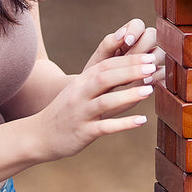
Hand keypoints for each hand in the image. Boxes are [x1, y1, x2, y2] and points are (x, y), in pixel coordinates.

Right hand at [37, 50, 156, 160]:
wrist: (39, 135)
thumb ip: (101, 80)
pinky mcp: (83, 132)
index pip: (106, 65)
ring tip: (150, 90)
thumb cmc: (67, 111)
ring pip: (105, 101)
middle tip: (152, 67)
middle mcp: (80, 94)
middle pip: (105, 78)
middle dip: (129, 71)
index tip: (149, 56)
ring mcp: (81, 113)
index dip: (128, 60)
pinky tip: (141, 121)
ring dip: (128, 95)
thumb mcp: (80, 90)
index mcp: (82, 81)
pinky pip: (104, 127)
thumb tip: (131, 71)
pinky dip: (123, 124)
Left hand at [86, 18, 164, 81]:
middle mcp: (142, 46)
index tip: (127, 41)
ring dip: (149, 61)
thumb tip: (121, 34)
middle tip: (129, 59)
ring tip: (136, 70)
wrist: (99, 98)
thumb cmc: (98, 75)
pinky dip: (156, 76)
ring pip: (161, 52)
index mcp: (128, 38)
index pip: (138, 25)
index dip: (135, 30)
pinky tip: (146, 82)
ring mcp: (151, 61)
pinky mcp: (157, 76)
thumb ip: (109, 44)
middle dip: (141, 46)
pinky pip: (164, 72)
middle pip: (152, 35)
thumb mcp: (99, 60)